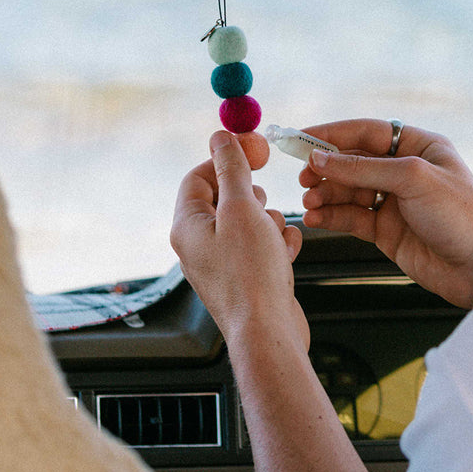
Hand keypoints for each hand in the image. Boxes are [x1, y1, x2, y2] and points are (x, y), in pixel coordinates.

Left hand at [171, 131, 306, 349]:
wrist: (268, 335)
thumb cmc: (251, 276)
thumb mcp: (242, 209)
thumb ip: (232, 170)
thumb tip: (220, 137)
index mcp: (187, 226)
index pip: (199, 177)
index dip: (226, 159)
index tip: (254, 149)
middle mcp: (199, 245)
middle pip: (224, 199)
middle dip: (251, 194)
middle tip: (265, 195)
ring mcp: (222, 264)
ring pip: (248, 222)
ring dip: (269, 220)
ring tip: (275, 233)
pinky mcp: (245, 278)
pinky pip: (260, 246)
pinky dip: (276, 243)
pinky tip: (285, 252)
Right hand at [299, 119, 472, 306]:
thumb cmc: (462, 216)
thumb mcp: (412, 179)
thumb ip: (362, 168)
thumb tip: (319, 158)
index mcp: (418, 147)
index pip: (367, 132)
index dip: (333, 134)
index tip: (302, 138)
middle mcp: (404, 171)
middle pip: (353, 162)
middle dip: (327, 170)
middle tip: (304, 178)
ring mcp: (394, 202)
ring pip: (348, 191)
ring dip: (326, 195)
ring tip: (309, 203)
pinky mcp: (386, 230)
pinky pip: (352, 217)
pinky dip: (332, 217)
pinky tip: (316, 219)